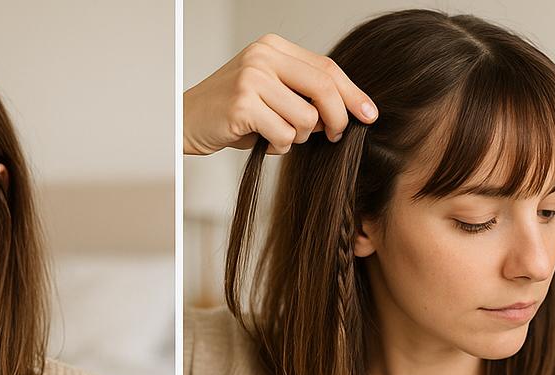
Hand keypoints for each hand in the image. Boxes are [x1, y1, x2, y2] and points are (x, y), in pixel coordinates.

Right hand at [183, 33, 376, 155]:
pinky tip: (261, 142)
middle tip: (335, 136)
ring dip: (297, 138)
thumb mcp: (267, 93)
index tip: (369, 114)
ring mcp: (252, 79)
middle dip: (337, 118)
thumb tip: (342, 112)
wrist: (185, 122)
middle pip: (323, 88)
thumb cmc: (229, 114)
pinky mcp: (243, 105)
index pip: (326, 68)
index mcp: (273, 48)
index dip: (352, 93)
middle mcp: (264, 57)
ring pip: (304, 118)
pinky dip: (278, 147)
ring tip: (276, 136)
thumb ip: (299, 93)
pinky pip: (283, 135)